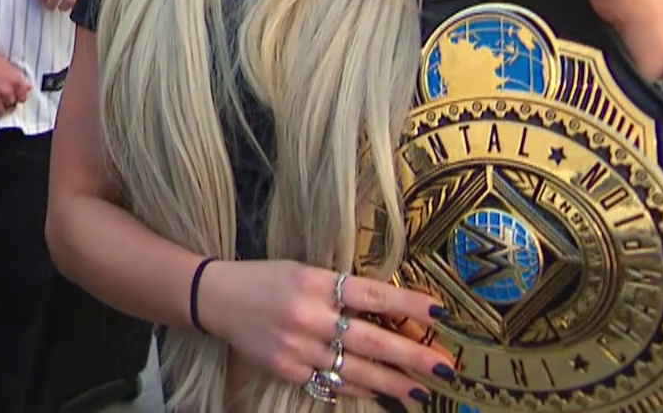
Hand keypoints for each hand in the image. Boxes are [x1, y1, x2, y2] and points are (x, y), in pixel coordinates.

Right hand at [0, 48, 30, 117]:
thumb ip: (18, 78)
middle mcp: (7, 91)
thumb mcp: (8, 65)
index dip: (18, 97)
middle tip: (3, 100)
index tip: (14, 96)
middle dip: (8, 103)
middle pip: (12, 106)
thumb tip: (28, 87)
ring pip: (1, 112)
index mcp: (15, 81)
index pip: (23, 98)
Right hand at [197, 260, 456, 404]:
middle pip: (370, 340)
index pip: (371, 295)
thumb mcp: (305, 271)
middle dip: (412, 356)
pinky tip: (380, 391)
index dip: (407, 306)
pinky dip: (357, 387)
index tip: (440, 314)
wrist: (216, 297)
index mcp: (314, 281)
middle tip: (446, 368)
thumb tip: (390, 313)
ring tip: (422, 391)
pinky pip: (330, 382)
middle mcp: (307, 315)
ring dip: (393, 383)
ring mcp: (296, 346)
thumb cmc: (267, 278)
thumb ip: (341, 290)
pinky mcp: (286, 369)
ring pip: (355, 369)